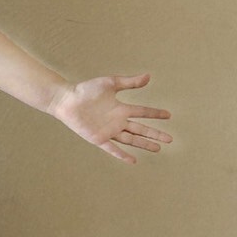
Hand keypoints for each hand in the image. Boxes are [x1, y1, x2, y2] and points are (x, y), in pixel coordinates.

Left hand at [47, 73, 172, 163]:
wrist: (67, 99)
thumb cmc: (86, 90)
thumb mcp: (110, 83)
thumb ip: (129, 82)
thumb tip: (149, 76)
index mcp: (121, 108)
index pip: (142, 112)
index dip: (155, 114)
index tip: (169, 115)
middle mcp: (117, 121)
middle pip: (140, 129)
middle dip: (155, 134)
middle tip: (169, 139)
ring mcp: (109, 131)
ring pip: (131, 140)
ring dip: (144, 144)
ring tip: (158, 149)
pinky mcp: (98, 138)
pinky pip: (112, 149)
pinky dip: (122, 155)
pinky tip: (133, 160)